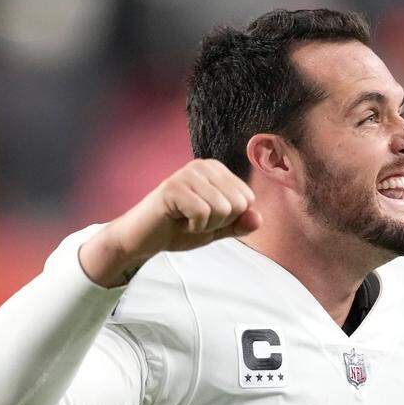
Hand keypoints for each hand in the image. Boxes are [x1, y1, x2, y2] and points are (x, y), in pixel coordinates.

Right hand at [80, 159, 263, 286]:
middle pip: (239, 203)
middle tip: (194, 220)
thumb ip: (239, 224)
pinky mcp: (173, 187)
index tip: (207, 217)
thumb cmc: (179, 229)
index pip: (248, 199)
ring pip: (223, 209)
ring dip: (205, 225)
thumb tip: (259, 218)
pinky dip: (194, 227)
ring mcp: (187, 174)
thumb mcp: (217, 229)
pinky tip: (177, 221)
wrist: (144, 238)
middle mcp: (203, 166)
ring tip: (185, 220)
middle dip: (220, 222)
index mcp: (216, 170)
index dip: (230, 218)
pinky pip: (203, 213)